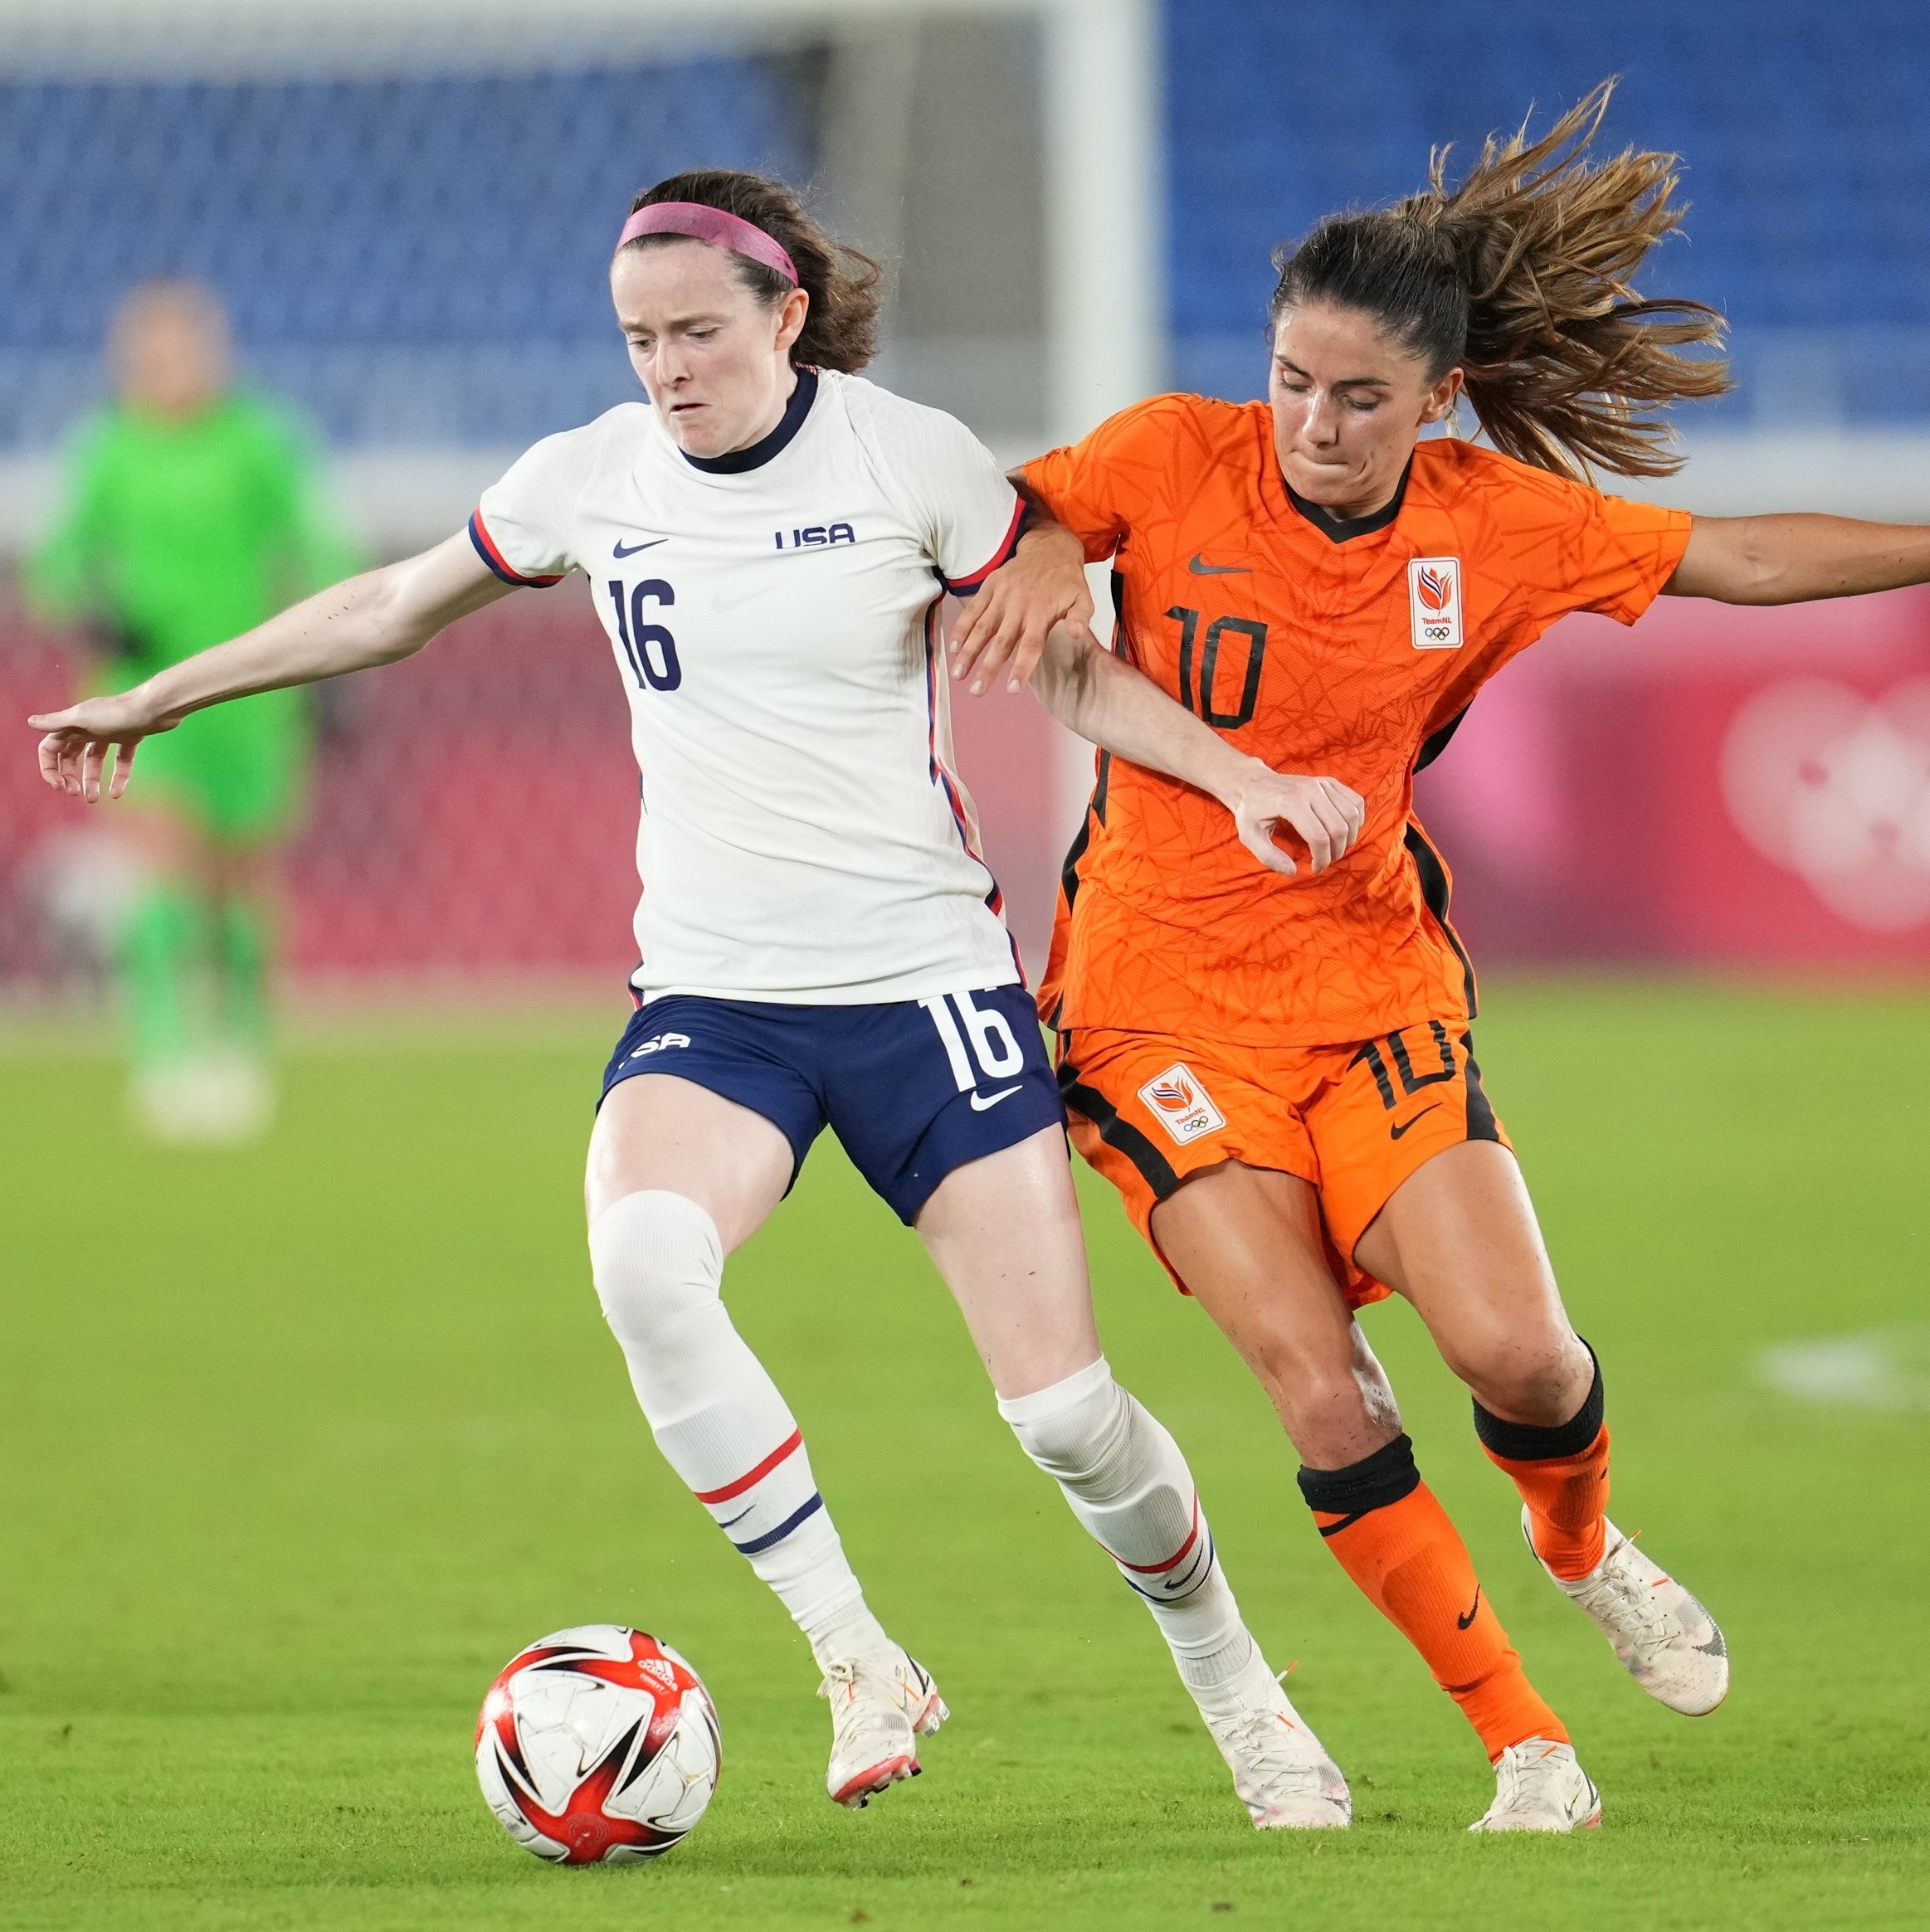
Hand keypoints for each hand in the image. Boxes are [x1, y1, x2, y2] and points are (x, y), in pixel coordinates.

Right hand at [29, 686, 178, 800]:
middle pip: (69, 756)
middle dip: (68, 776)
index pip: (50, 748)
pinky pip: (121, 760)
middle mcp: (88, 727)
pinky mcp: (130, 737)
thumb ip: (57, 722)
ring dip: (91, 780)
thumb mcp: (82, 718)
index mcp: (72, 724)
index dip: (50, 768)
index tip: (60, 786)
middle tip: (76, 793)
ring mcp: (109, 732)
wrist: (157, 707)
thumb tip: (31, 722)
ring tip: (93, 799)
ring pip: (94, 760)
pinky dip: (119, 776)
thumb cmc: (118, 712)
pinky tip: (117, 794)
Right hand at [948, 524, 1096, 693]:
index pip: (1031, 645)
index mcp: (1042, 612)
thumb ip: (1081, 618)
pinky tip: (953, 648)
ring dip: (969, 652)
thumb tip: (1078, 634)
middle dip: (987, 668)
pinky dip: (962, 628)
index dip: (1022, 667)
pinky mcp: (990, 587)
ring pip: (982, 628)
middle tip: (977, 691)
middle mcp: (1019, 605)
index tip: (1012, 689)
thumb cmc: (1066, 581)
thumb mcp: (1083, 598)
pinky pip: (972, 610)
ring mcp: (1002, 595)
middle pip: (1001, 642)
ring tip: (959, 675)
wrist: (1050, 548)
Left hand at [1225, 762, 1365, 875]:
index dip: (1322, 859)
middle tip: (1326, 860)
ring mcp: (1321, 784)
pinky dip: (1356, 819)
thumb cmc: (1251, 811)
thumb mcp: (1249, 836)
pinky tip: (1345, 831)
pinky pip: (1355, 801)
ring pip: (1352, 814)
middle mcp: (1310, 790)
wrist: (1253, 784)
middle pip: (1339, 827)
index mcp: (1290, 803)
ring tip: (1335, 848)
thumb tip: (1293, 871)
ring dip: (1349, 837)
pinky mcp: (1328, 782)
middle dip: (1336, 851)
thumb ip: (1268, 857)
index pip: (1319, 837)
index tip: (1315, 868)